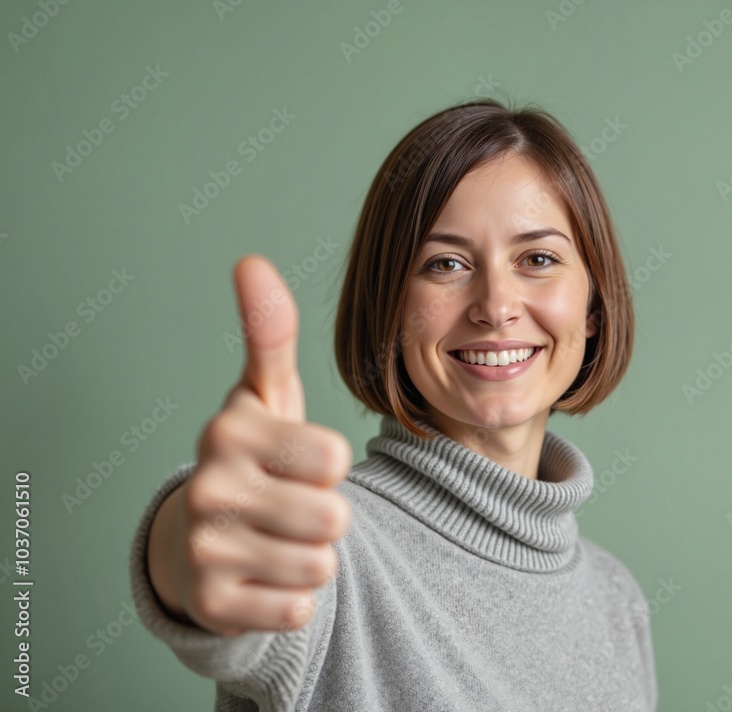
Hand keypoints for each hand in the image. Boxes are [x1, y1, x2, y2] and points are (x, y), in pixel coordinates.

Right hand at [148, 254, 351, 635]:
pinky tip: (264, 576)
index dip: (328, 465)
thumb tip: (251, 261)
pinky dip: (295, 597)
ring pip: (321, 565)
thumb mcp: (265, 396)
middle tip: (289, 507)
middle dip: (326, 515)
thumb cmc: (251, 460)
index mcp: (228, 430)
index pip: (334, 457)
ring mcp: (205, 549)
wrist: (199, 542)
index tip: (295, 462)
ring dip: (313, 556)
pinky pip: (299, 609)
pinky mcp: (213, 605)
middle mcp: (208, 487)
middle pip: (333, 515)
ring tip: (277, 539)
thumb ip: (270, 334)